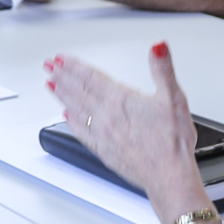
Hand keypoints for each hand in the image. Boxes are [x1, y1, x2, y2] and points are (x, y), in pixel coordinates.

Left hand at [46, 45, 223, 223]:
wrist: (168, 177)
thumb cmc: (173, 142)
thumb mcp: (174, 98)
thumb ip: (163, 69)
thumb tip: (158, 46)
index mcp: (120, 100)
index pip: (91, 77)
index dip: (74, 66)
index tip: (61, 58)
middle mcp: (106, 116)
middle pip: (78, 91)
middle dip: (62, 76)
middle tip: (49, 66)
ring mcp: (102, 134)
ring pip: (76, 109)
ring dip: (62, 95)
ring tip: (51, 84)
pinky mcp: (103, 151)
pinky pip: (81, 132)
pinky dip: (71, 121)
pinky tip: (66, 117)